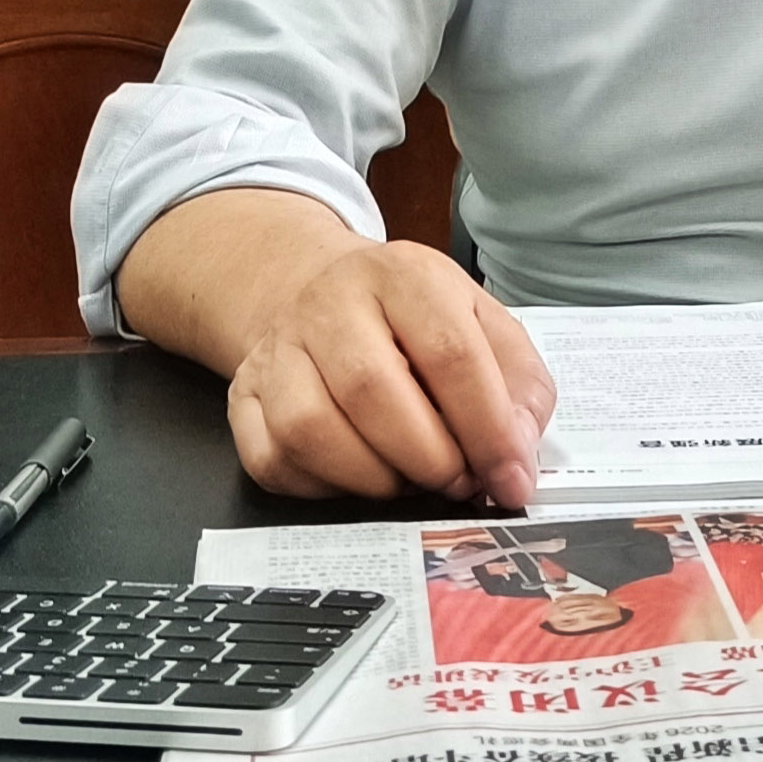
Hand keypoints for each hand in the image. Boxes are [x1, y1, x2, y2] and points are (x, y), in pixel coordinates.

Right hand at [226, 239, 556, 505]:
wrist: (318, 289)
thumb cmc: (414, 318)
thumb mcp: (482, 323)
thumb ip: (518, 385)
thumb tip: (519, 458)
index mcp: (407, 275)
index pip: (451, 353)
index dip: (488, 429)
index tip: (511, 481)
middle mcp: (334, 301)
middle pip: (374, 390)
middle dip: (429, 458)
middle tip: (459, 482)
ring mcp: (280, 347)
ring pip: (311, 429)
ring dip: (374, 477)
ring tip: (410, 480)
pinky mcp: (243, 394)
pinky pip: (272, 458)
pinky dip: (322, 487)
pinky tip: (357, 475)